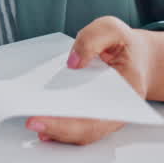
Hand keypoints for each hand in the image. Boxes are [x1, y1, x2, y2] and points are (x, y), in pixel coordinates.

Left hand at [26, 16, 152, 145]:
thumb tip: (73, 62)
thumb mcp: (111, 30)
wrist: (133, 54)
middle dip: (56, 129)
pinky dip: (53, 122)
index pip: (97, 120)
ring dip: (53, 131)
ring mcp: (99, 115)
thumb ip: (93, 39)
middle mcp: (112, 112)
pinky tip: (36, 115)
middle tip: (30, 121)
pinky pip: (71, 122)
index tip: (45, 119)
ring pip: (76, 132)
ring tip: (29, 120)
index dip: (70, 125)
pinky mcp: (87, 111)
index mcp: (125, 97)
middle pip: (83, 131)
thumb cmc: (123, 45)